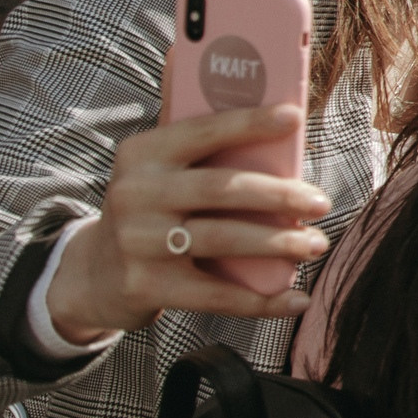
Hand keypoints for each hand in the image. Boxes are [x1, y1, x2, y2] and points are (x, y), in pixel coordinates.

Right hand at [47, 105, 330, 339]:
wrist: (96, 272)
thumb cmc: (154, 210)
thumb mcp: (161, 173)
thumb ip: (203, 152)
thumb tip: (276, 125)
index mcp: (143, 155)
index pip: (202, 131)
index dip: (249, 122)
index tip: (295, 117)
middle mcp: (136, 194)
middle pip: (222, 189)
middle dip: (279, 195)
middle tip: (321, 203)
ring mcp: (139, 242)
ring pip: (224, 239)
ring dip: (280, 243)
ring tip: (316, 244)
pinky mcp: (147, 286)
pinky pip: (216, 294)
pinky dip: (262, 300)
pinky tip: (297, 299)